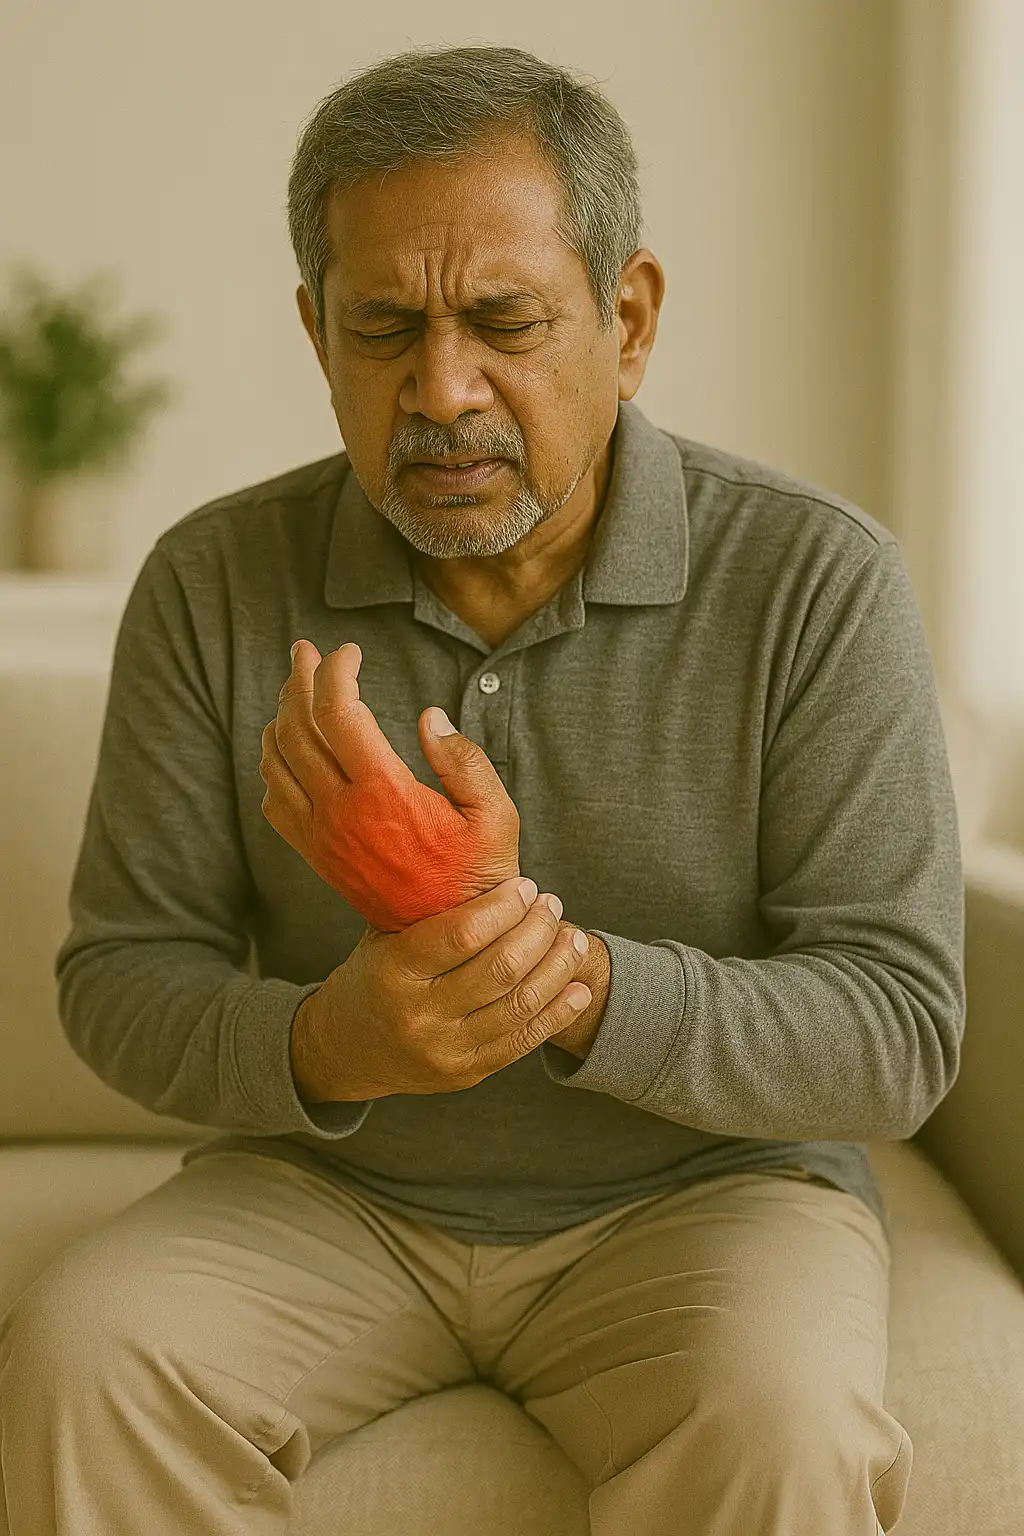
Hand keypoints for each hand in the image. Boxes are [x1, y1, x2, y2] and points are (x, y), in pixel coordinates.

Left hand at [260, 640, 521, 931]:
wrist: (447, 940)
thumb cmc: (479, 875)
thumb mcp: (496, 815)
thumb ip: (465, 761)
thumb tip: (429, 717)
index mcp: (385, 794)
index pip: (339, 712)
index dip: (337, 671)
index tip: (351, 652)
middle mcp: (343, 813)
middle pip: (296, 728)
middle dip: (298, 679)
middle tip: (306, 652)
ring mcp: (322, 836)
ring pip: (276, 762)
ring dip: (279, 717)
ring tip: (295, 691)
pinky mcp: (316, 856)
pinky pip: (273, 802)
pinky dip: (272, 765)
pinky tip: (288, 748)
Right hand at [290, 875, 591, 1101]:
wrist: (347, 1050)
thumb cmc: (374, 976)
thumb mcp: (385, 936)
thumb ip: (427, 907)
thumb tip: (479, 850)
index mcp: (395, 971)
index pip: (462, 933)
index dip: (504, 906)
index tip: (526, 886)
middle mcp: (419, 1014)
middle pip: (500, 967)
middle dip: (537, 930)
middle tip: (552, 904)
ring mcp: (445, 1050)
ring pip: (519, 1004)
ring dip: (557, 967)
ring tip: (573, 938)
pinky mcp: (467, 1073)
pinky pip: (523, 1041)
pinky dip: (557, 1012)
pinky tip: (578, 987)